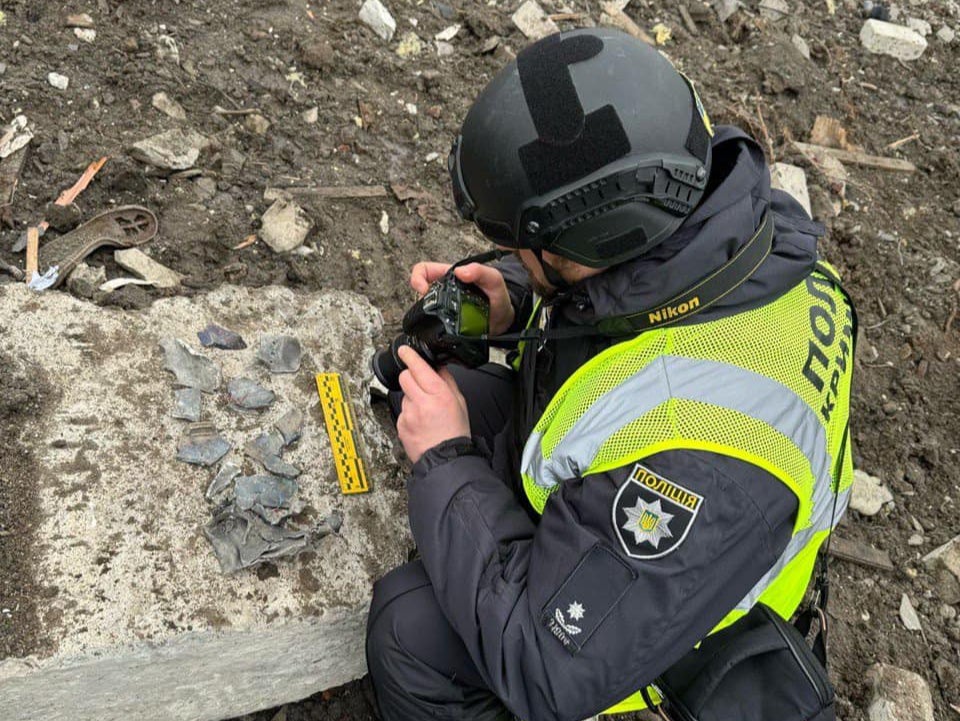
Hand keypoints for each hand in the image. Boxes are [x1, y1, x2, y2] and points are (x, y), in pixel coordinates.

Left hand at [396, 345, 469, 463]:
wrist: (446, 459)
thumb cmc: (455, 433)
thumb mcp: (459, 402)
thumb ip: (447, 382)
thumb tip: (438, 368)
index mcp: (439, 394)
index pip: (418, 368)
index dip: (409, 356)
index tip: (404, 350)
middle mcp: (422, 402)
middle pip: (405, 377)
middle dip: (411, 376)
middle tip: (420, 384)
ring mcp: (409, 414)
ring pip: (404, 395)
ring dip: (412, 398)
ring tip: (425, 412)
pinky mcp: (401, 425)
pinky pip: (402, 412)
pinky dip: (409, 413)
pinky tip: (420, 423)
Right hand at [410, 260, 515, 334]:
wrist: (504, 321)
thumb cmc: (498, 296)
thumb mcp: (494, 279)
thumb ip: (481, 271)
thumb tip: (460, 272)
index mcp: (450, 275)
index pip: (423, 270)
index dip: (418, 278)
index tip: (424, 291)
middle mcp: (443, 290)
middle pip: (420, 292)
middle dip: (422, 301)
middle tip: (433, 310)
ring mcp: (443, 307)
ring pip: (424, 309)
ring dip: (427, 315)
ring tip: (441, 321)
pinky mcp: (445, 323)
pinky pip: (432, 324)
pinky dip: (433, 328)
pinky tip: (442, 331)